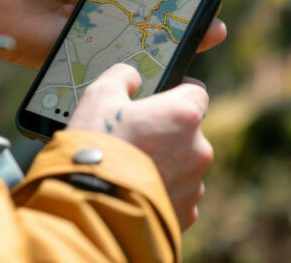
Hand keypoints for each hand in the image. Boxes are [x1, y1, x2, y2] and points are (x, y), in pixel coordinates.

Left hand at [0, 0, 241, 66]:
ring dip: (178, 34)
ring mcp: (93, 26)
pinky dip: (140, 58)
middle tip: (222, 1)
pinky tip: (167, 55)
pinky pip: (113, 56)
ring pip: (143, 32)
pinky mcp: (76, 51)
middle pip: (157, 3)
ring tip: (211, 31)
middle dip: (193, 4)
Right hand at [68, 64, 212, 229]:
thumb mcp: (99, 97)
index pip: (196, 92)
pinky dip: (161, 194)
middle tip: (135, 140)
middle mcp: (198, 149)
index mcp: (184, 115)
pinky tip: (135, 193)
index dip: (177, 93)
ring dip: (164, 166)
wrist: (92, 208)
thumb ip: (121, 77)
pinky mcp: (186, 214)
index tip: (160, 99)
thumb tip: (131, 76)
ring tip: (130, 170)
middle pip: (188, 133)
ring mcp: (194, 184)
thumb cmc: (97, 149)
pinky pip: (177, 197)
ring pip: (183, 167)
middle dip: (166, 135)